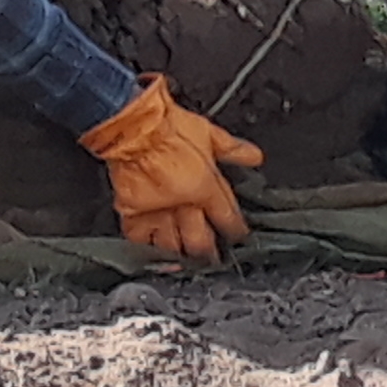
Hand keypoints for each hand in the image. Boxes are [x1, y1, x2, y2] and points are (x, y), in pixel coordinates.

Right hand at [78, 74, 264, 264]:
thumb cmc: (168, 126)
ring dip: (182, 256)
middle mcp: (183, 205)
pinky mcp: (132, 212)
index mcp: (205, 187)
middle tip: (214, 259)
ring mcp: (157, 212)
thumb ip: (232, 149)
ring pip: (173, 246)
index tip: (238, 235)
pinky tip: (155, 255)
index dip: (236, 230)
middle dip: (210, 254)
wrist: (133, 126)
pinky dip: (148, 250)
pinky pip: (140, 241)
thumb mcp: (208, 133)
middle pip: (200, 242)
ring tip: (188, 261)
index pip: (227, 218)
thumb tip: (253, 156)